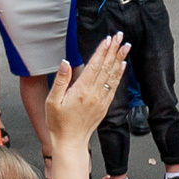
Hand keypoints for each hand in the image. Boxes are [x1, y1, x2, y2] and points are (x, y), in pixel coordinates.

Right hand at [45, 34, 129, 150]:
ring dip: (119, 59)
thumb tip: (65, 62)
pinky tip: (122, 65)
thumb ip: (60, 80)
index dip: (102, 51)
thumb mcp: (52, 101)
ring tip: (125, 46)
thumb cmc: (58, 123)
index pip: (94, 66)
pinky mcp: (105, 106)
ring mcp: (101, 100)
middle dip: (113, 50)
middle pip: (106, 68)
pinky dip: (119, 74)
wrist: (70, 142)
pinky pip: (114, 86)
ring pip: (113, 76)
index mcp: (81, 91)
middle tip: (120, 36)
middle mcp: (94, 94)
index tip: (108, 39)